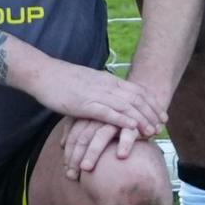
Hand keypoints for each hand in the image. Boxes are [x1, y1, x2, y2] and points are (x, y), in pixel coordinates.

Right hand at [16, 55, 166, 139]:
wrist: (42, 73)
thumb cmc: (62, 80)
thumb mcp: (88, 82)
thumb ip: (101, 89)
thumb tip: (111, 98)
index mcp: (108, 79)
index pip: (137, 90)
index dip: (152, 103)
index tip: (162, 115)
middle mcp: (106, 85)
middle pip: (136, 98)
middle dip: (151, 113)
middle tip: (162, 126)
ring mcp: (96, 94)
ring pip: (126, 106)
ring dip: (141, 119)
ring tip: (151, 130)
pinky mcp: (85, 104)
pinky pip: (108, 112)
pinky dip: (122, 120)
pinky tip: (132, 128)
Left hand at [56, 111, 142, 177]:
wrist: (139, 105)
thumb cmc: (112, 117)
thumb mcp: (92, 121)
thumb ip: (75, 129)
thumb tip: (61, 145)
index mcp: (88, 115)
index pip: (74, 135)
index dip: (69, 153)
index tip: (66, 170)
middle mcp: (99, 116)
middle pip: (83, 137)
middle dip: (75, 157)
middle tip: (71, 175)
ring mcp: (115, 118)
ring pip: (100, 135)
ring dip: (92, 152)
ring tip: (86, 168)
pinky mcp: (133, 122)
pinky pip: (128, 133)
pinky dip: (125, 143)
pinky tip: (121, 156)